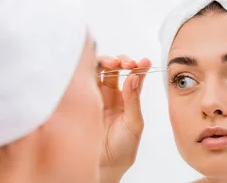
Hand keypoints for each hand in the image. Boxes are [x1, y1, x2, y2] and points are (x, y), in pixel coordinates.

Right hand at [95, 54, 150, 181]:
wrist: (104, 165)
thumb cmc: (123, 147)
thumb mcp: (134, 123)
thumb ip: (134, 100)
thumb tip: (135, 77)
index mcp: (128, 98)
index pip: (134, 76)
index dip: (140, 66)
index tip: (145, 62)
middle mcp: (111, 94)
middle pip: (115, 68)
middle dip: (123, 60)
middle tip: (128, 63)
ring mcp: (96, 95)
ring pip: (99, 70)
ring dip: (107, 61)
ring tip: (115, 63)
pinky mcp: (81, 98)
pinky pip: (85, 80)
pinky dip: (90, 69)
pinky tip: (98, 68)